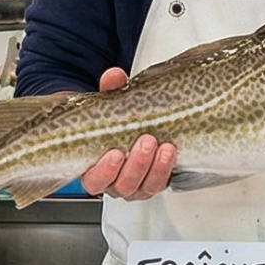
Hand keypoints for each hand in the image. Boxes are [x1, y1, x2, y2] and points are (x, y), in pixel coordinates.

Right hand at [78, 67, 176, 200]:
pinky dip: (167, 169)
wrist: (131, 125)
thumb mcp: (109, 104)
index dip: (104, 171)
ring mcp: (136, 185)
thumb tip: (114, 76)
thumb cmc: (113, 121)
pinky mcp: (154, 182)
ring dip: (156, 167)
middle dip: (136, 164)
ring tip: (164, 146)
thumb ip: (110, 90)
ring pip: (144, 187)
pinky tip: (171, 151)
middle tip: (146, 141)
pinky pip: (162, 183)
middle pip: (123, 186)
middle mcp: (114, 183)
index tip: (115, 153)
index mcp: (94, 170)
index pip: (94, 180)